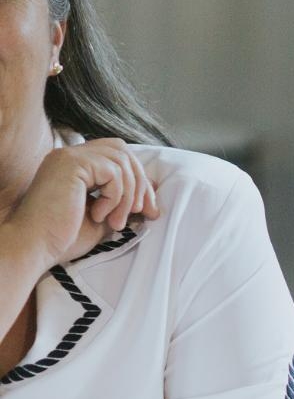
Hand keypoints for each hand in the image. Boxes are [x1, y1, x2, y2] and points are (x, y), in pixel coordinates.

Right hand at [1, 138, 160, 268]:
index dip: (139, 179)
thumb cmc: (64, 236)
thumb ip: (123, 201)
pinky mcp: (71, 163)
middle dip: (140, 184)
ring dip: (128, 196)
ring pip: (121, 162)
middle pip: (122, 152)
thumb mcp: (104, 216)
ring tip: (115, 222)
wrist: (36, 246)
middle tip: (143, 213)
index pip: (117, 155)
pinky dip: (115, 197)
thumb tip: (151, 195)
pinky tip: (98, 215)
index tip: (148, 210)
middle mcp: (70, 155)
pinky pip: (113, 173)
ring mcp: (69, 156)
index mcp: (76, 165)